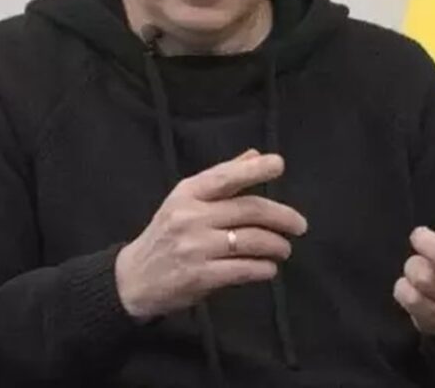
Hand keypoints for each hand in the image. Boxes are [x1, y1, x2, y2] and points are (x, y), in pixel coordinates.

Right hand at [115, 149, 307, 320]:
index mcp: (187, 193)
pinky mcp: (200, 276)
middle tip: (300, 225)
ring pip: (252, 240)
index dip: (255, 169)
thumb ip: (221, 179)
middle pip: (249, 210)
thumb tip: (255, 154)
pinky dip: (264, 268)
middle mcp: (191, 216)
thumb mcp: (185, 200)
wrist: (133, 279)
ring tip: (284, 249)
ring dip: (277, 245)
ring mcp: (195, 247)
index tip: (279, 165)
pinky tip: (269, 268)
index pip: (226, 176)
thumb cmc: (166, 235)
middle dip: (282, 216)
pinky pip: (244, 269)